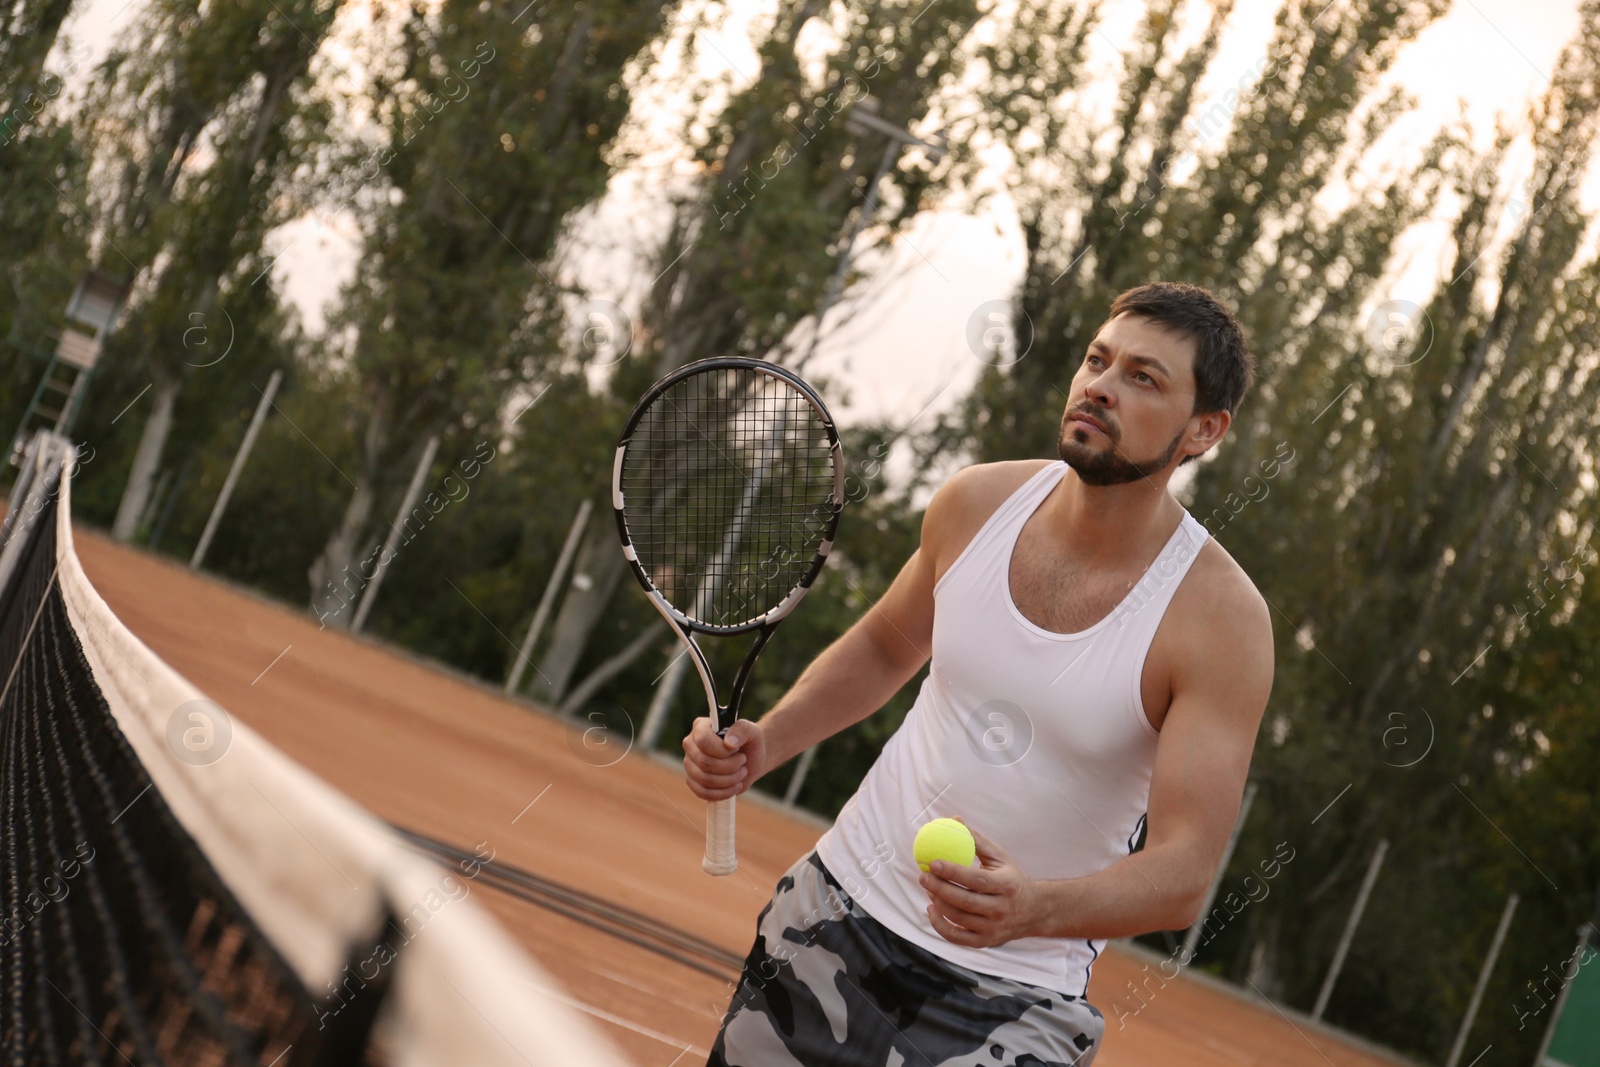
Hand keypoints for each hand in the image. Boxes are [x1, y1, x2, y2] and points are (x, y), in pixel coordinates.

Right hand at [682, 716, 767, 800]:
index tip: (737, 750)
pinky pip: (703, 792)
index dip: (722, 750)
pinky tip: (735, 786)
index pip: (703, 741)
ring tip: (741, 773)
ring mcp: (690, 763)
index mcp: (701, 727)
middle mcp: (691, 744)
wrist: (751, 759)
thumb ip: (742, 730)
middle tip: (742, 761)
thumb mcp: (752, 731)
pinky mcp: (692, 781)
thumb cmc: (750, 742)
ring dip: (729, 780)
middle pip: (705, 763)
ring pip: (705, 780)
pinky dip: (723, 793)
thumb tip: (729, 743)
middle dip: (730, 767)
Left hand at [921, 819, 1043, 947]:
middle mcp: (1002, 910)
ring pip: (959, 919)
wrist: (1033, 911)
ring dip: (938, 902)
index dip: (953, 872)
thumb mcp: (999, 857)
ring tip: (927, 887)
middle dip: (940, 889)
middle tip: (922, 876)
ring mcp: (993, 929)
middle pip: (965, 902)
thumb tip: (954, 820)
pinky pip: (957, 937)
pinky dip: (940, 925)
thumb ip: (976, 840)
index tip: (933, 862)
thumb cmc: (1010, 878)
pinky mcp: (985, 942)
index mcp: (1007, 886)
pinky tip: (931, 908)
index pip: (977, 880)